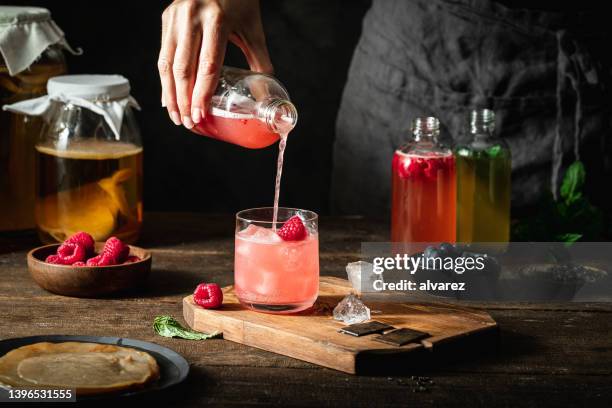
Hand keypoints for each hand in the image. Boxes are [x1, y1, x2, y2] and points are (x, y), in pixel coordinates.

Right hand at [158, 0, 272, 127]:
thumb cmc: (240, 0)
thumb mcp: (253, 29)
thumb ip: (260, 61)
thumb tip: (265, 96)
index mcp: (217, 21)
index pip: (207, 65)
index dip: (202, 94)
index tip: (200, 115)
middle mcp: (192, 17)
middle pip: (184, 68)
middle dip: (184, 100)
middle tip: (188, 123)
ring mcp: (176, 17)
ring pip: (168, 63)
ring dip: (170, 94)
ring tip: (176, 116)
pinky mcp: (167, 18)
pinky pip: (164, 54)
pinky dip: (165, 78)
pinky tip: (169, 96)